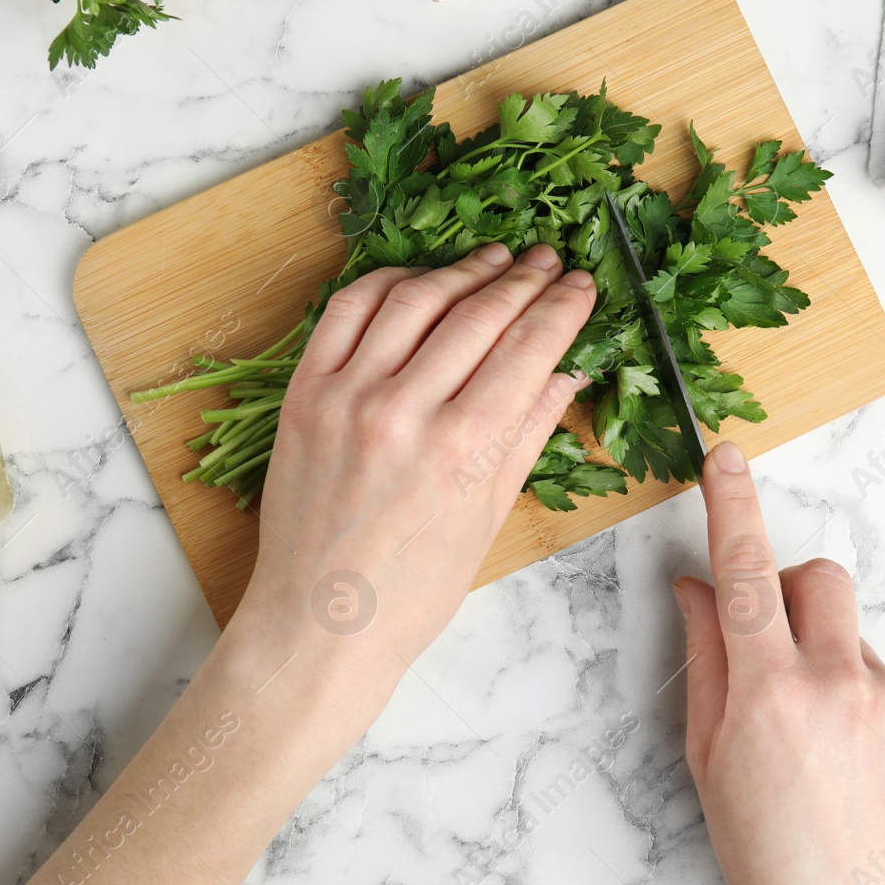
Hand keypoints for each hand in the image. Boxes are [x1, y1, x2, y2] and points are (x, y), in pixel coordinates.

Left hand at [231, 242, 595, 681]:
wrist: (322, 625)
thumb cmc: (413, 591)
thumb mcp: (489, 515)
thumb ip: (528, 432)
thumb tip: (568, 374)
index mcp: (462, 450)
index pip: (527, 349)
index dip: (561, 308)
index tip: (580, 284)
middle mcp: (403, 413)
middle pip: (477, 316)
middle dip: (522, 281)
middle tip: (546, 261)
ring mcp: (347, 398)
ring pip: (414, 301)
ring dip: (461, 272)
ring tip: (493, 259)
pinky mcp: (304, 394)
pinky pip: (347, 312)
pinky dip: (388, 284)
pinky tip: (418, 280)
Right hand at [673, 442, 884, 884]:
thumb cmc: (769, 854)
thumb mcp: (707, 759)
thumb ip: (705, 661)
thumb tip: (696, 590)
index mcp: (769, 694)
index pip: (743, 574)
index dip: (732, 505)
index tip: (726, 456)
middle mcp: (836, 684)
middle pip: (818, 576)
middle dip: (785, 585)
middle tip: (762, 637)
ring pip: (846, 629)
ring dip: (815, 650)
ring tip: (803, 728)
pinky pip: (875, 670)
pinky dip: (848, 689)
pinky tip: (838, 752)